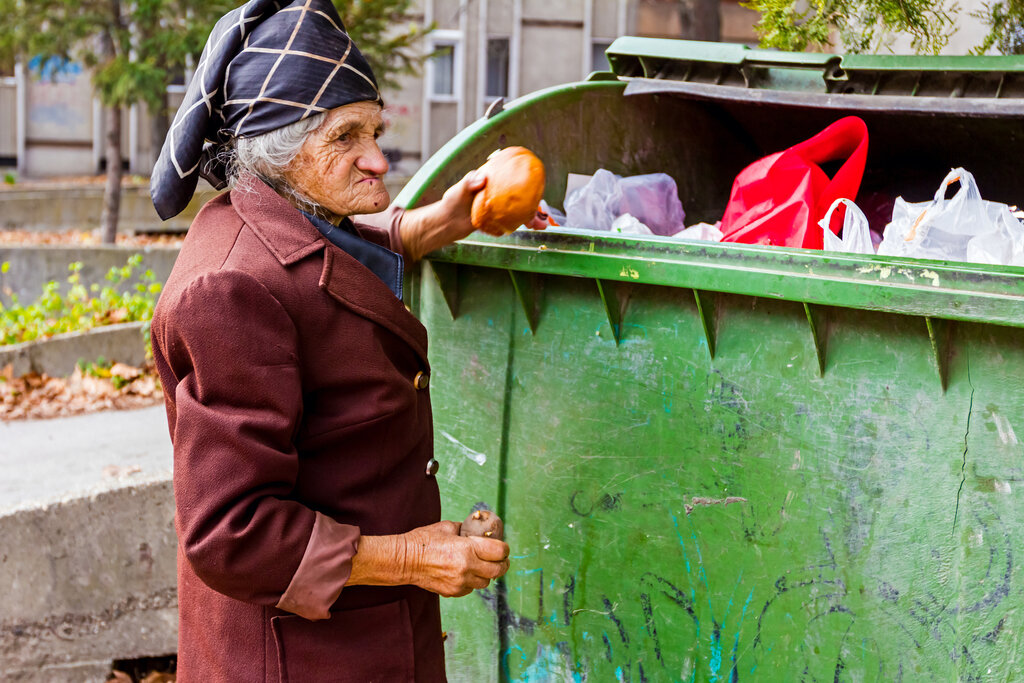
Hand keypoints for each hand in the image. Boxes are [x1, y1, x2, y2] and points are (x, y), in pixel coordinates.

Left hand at [399, 171, 548, 260]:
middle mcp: (498, 194)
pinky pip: (511, 222)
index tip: (536, 183)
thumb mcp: (459, 189)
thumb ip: (469, 182)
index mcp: (492, 182)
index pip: (512, 178)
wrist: (447, 223)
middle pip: (520, 197)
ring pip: (519, 210)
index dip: (526, 180)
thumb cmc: (451, 202)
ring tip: (541, 225)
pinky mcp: (497, 221)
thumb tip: (483, 179)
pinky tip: (531, 228)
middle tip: (542, 211)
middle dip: (533, 203)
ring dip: (531, 216)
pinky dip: (521, 224)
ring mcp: (498, 208)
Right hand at [403, 521, 509, 596]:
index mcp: (467, 549)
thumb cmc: (423, 540)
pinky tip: (465, 573)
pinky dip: (472, 582)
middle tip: (502, 560)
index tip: (503, 548)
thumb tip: (478, 531)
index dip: (505, 549)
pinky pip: (471, 589)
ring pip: (485, 582)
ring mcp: (460, 582)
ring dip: (487, 574)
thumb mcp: (447, 527)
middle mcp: (467, 567)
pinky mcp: (452, 592)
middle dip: (503, 564)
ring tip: (482, 566)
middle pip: (498, 570)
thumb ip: (466, 531)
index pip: (499, 552)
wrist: (404, 560)